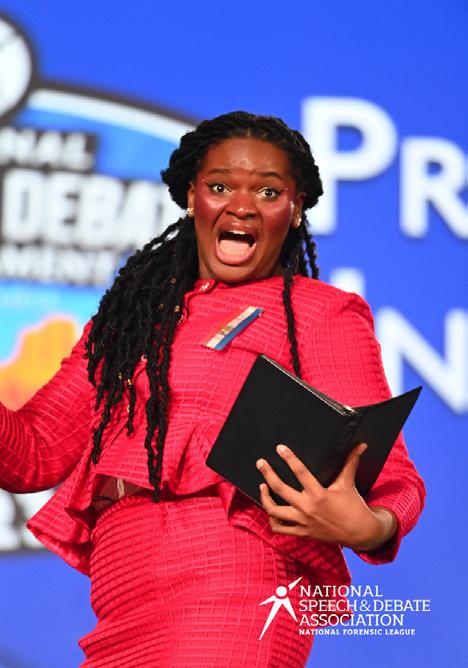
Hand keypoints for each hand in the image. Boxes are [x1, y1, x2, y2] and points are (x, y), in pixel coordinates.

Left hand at [256, 443, 396, 550]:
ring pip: (274, 511)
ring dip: (265, 497)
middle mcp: (308, 508)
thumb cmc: (354, 506)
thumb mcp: (348, 483)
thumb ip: (350, 462)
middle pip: (280, 489)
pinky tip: (270, 509)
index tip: (280, 448)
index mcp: (319, 494)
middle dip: (268, 474)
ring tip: (263, 486)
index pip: (300, 472)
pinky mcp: (302, 533)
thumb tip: (360, 445)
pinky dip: (271, 519)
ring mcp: (303, 522)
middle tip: (261, 463)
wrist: (360, 534)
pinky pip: (279, 528)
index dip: (289, 458)